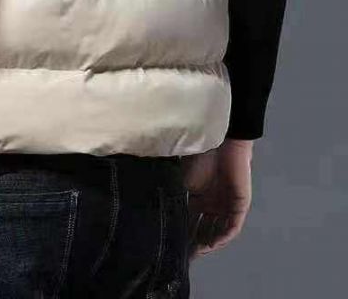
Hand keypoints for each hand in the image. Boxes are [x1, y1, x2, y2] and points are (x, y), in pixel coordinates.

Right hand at [179, 138, 252, 260]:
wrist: (221, 142)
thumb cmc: (199, 158)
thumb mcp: (182, 181)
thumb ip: (174, 196)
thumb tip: (158, 213)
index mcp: (197, 198)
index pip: (190, 221)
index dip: (183, 234)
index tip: (172, 246)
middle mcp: (212, 204)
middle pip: (204, 229)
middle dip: (195, 243)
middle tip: (183, 255)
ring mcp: (226, 206)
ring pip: (218, 231)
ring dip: (209, 243)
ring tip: (197, 253)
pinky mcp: (239, 205)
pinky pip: (232, 227)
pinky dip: (222, 237)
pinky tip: (212, 245)